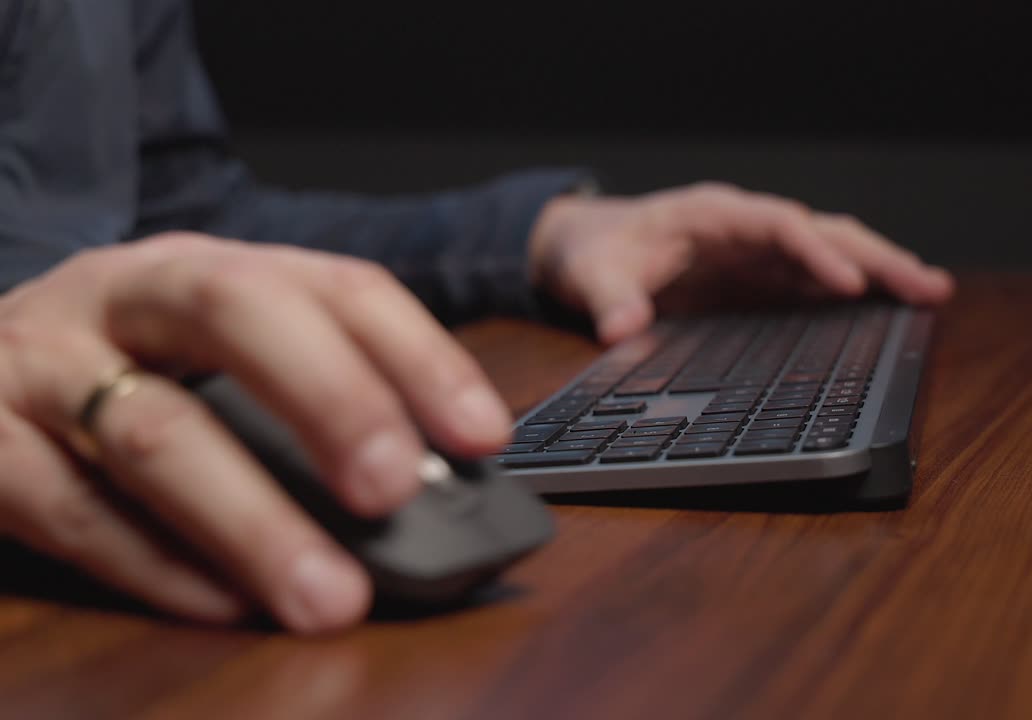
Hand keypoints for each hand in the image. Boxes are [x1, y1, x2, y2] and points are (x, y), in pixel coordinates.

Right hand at [0, 234, 511, 631]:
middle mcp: (126, 297)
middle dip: (332, 399)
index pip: (333, 285)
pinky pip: (76, 514)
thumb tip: (427, 492)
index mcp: (207, 268)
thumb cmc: (115, 369)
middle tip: (397, 489)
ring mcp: (44, 365)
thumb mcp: (204, 358)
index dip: (417, 355)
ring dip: (254, 521)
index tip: (483, 434)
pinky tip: (228, 602)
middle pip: (239, 313)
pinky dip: (160, 565)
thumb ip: (300, 405)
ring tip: (331, 593)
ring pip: (155, 432)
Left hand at [529, 182, 953, 342]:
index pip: (777, 224)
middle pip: (823, 232)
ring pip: (833, 252)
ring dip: (881, 271)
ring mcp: (759, 252)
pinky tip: (894, 310)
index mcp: (711, 214)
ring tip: (933, 294)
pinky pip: (818, 280)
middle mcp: (747, 227)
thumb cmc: (594, 253)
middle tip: (927, 287)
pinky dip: (858, 291)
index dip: (814, 250)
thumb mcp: (590, 275)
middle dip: (875, 258)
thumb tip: (623, 329)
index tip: (846, 281)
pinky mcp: (762, 278)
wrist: (589, 247)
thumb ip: (608, 300)